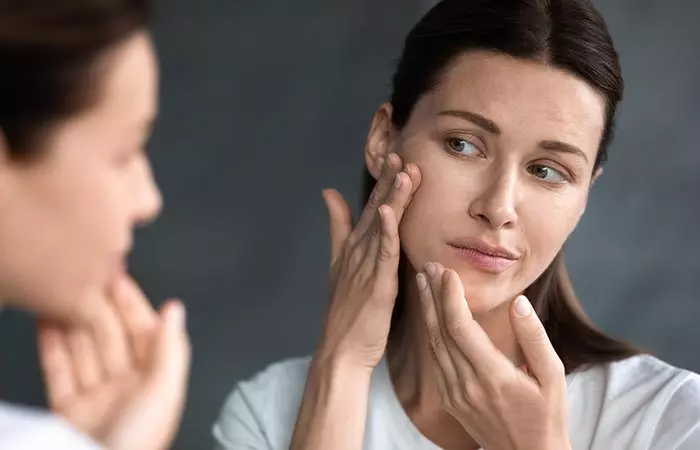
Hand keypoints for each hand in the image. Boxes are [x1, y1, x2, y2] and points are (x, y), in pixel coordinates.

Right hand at [37, 275, 190, 449]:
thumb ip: (170, 349)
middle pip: (113, 338)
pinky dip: (53, 347)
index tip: (117, 276)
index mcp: (156, 382)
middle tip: (86, 278)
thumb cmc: (138, 441)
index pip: (145, 332)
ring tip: (62, 294)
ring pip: (85, 351)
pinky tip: (47, 324)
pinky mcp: (69, 412)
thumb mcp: (163, 392)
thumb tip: (176, 309)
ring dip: (74, 322)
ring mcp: (97, 399)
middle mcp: (128, 387)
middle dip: (101, 308)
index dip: (132, 303)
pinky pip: (60, 372)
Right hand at [317, 153, 420, 369]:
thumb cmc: (346, 310)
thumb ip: (337, 227)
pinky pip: (383, 253)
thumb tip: (328, 193)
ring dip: (392, 198)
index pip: (372, 207)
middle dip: (389, 181)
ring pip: (383, 226)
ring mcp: (366, 266)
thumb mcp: (339, 263)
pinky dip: (386, 231)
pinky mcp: (375, 284)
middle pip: (377, 209)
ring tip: (402, 170)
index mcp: (355, 246)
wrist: (341, 349)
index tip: (395, 156)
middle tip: (399, 152)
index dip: (384, 182)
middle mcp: (359, 251)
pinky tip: (390, 211)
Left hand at [417, 262, 569, 449]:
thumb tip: (518, 303)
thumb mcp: (553, 376)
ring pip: (433, 345)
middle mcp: (467, 385)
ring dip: (427, 311)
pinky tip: (429, 315)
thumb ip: (535, 338)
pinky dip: (430, 333)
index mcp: (493, 376)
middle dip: (433, 296)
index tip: (448, 272)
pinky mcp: (450, 400)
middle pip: (440, 332)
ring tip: (423, 283)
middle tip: (429, 266)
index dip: (449, 297)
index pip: (460, 328)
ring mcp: (455, 394)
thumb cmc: (547, 416)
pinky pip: (435, 360)